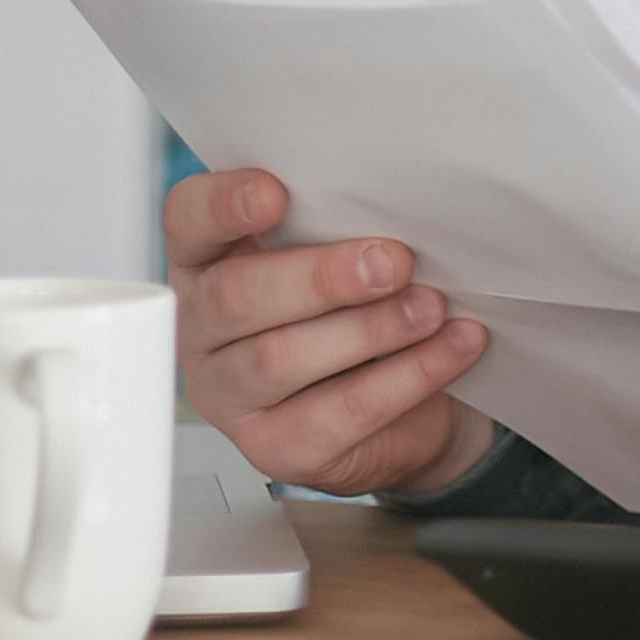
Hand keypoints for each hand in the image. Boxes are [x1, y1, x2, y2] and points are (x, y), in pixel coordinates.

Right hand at [164, 167, 493, 496]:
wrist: (402, 403)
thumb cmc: (358, 308)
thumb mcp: (343, 254)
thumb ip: (341, 226)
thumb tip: (391, 205)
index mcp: (208, 263)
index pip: (188, 221)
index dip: (222, 205)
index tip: (274, 192)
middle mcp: (204, 331)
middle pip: (235, 297)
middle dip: (320, 277)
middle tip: (392, 263)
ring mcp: (232, 396)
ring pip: (280, 359)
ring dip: (369, 328)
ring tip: (430, 307)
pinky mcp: (277, 448)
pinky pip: (341, 411)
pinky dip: (409, 375)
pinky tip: (452, 347)